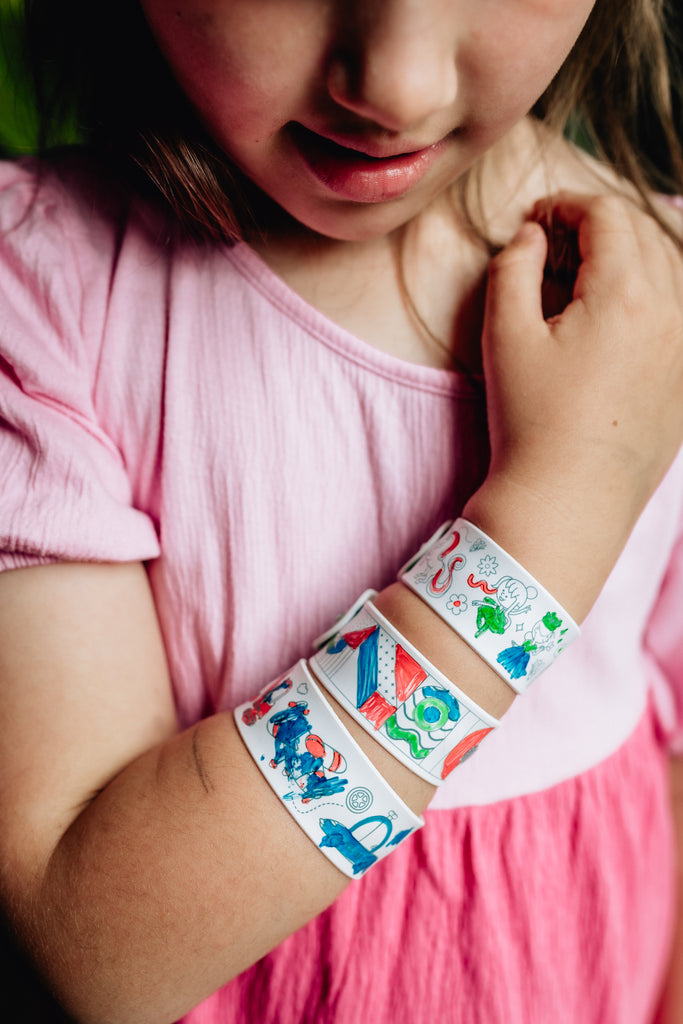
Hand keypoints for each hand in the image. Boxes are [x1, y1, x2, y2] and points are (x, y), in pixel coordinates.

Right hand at [480, 192, 682, 545]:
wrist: (568, 501)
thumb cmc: (531, 420)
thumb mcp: (505, 336)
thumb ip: (513, 267)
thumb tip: (529, 236)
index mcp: (626, 292)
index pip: (605, 214)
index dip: (564, 206)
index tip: (533, 222)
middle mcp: (671, 311)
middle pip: (641, 235)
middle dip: (595, 228)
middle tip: (549, 251)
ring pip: (667, 270)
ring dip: (626, 259)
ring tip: (580, 283)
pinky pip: (677, 313)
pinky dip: (649, 297)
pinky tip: (612, 321)